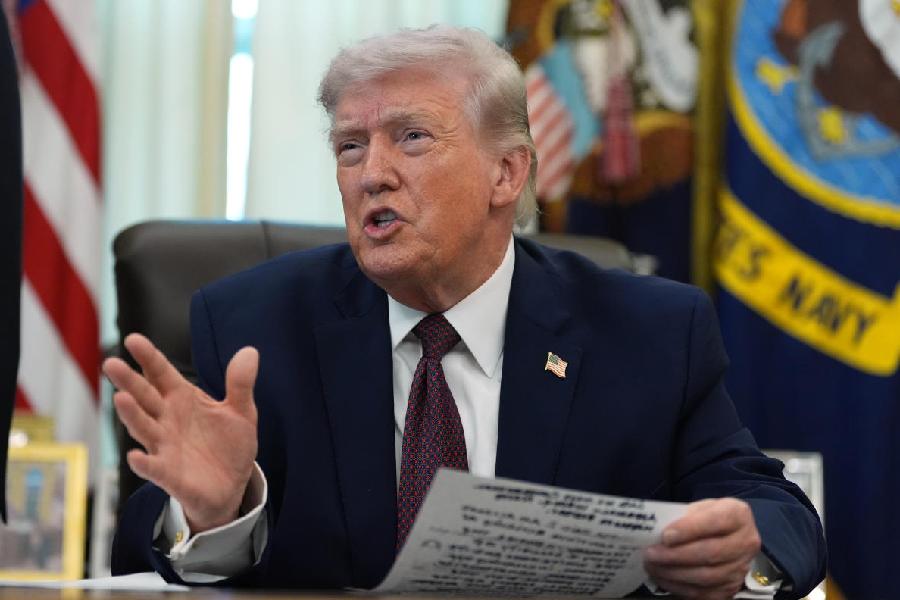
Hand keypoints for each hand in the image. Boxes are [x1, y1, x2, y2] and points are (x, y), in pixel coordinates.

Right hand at [103, 333, 258, 533]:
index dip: (148, 357)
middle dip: (129, 381)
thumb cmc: (229, 445)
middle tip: (111, 364)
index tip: (132, 340)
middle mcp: (167, 420)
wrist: (232, 485)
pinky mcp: (169, 475)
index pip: (161, 374)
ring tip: (121, 399)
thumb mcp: (241, 411)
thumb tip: (250, 351)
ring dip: (131, 415)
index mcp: (183, 399)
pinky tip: (136, 457)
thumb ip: (240, 383)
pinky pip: (154, 468)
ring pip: (143, 428)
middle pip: (144, 397)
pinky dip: (144, 463)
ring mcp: (165, 447)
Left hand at [643, 498, 761, 599]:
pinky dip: (680, 588)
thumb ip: (684, 516)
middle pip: (710, 553)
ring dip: (674, 573)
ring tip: (652, 566)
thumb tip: (658, 532)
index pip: (715, 521)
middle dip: (676, 555)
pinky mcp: (732, 588)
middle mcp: (746, 542)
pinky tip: (663, 578)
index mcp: (738, 515)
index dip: (689, 529)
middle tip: (650, 554)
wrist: (729, 535)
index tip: (666, 536)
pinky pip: (705, 593)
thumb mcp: (699, 507)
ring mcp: (741, 568)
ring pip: (707, 576)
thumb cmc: (709, 518)